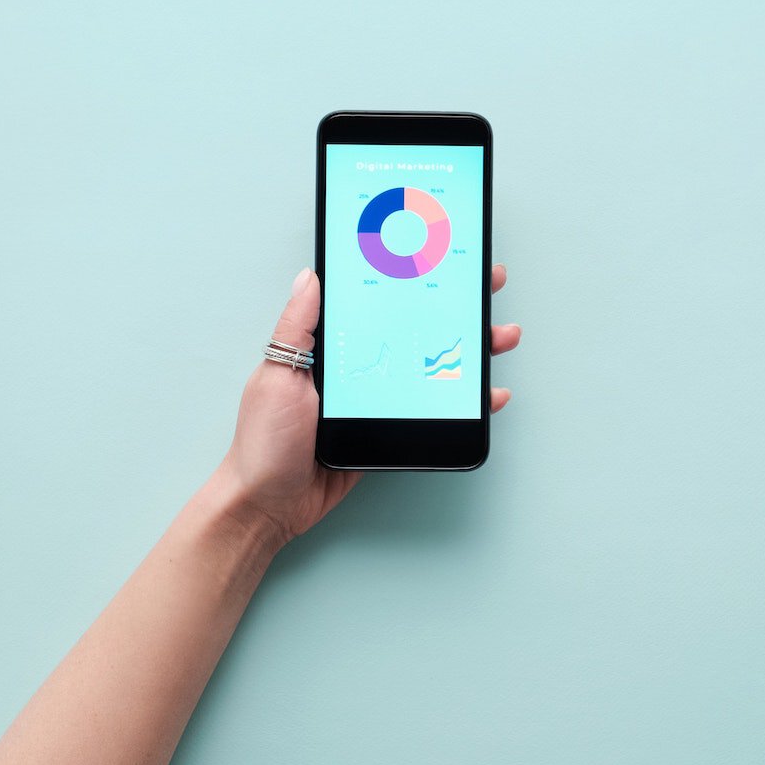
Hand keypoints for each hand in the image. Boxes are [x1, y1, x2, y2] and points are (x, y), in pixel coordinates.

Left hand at [216, 263, 519, 544]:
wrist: (269, 507)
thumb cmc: (264, 442)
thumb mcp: (277, 376)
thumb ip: (297, 328)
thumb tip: (310, 275)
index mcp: (328, 347)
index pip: (377, 302)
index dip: (410, 280)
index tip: (440, 257)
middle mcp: (356, 367)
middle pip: (414, 329)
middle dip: (454, 308)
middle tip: (488, 286)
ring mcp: (375, 399)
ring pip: (431, 366)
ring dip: (470, 351)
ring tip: (500, 336)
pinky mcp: (388, 429)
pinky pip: (432, 409)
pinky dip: (465, 401)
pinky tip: (489, 394)